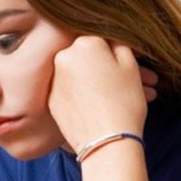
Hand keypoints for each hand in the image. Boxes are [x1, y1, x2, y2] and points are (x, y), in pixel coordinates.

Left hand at [48, 37, 151, 151]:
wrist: (106, 141)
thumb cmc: (124, 101)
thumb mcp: (129, 65)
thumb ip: (118, 43)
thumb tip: (109, 39)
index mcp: (83, 43)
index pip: (101, 39)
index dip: (116, 52)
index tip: (128, 65)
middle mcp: (62, 57)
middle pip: (87, 57)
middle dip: (107, 67)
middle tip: (129, 82)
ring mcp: (54, 80)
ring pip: (80, 75)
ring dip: (98, 81)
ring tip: (120, 97)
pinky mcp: (51, 100)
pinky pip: (70, 91)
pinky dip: (84, 95)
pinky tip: (102, 106)